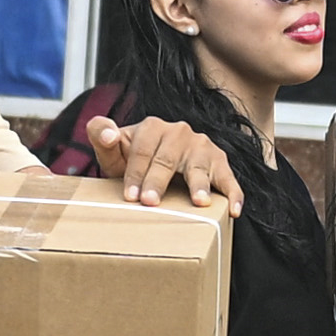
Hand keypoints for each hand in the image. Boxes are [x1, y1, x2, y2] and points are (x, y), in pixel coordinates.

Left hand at [98, 112, 245, 214]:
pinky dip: (232, 193)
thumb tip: (106, 134)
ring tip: (199, 202)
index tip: (130, 196)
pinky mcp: (219, 161)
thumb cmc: (136, 163)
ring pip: (198, 165)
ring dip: (199, 184)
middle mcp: (179, 132)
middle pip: (167, 158)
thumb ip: (101, 136)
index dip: (135, 172)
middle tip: (150, 202)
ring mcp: (201, 146)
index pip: (143, 149)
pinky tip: (233, 209)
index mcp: (152, 127)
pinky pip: (227, 177)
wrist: (160, 168)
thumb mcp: (114, 151)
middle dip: (158, 181)